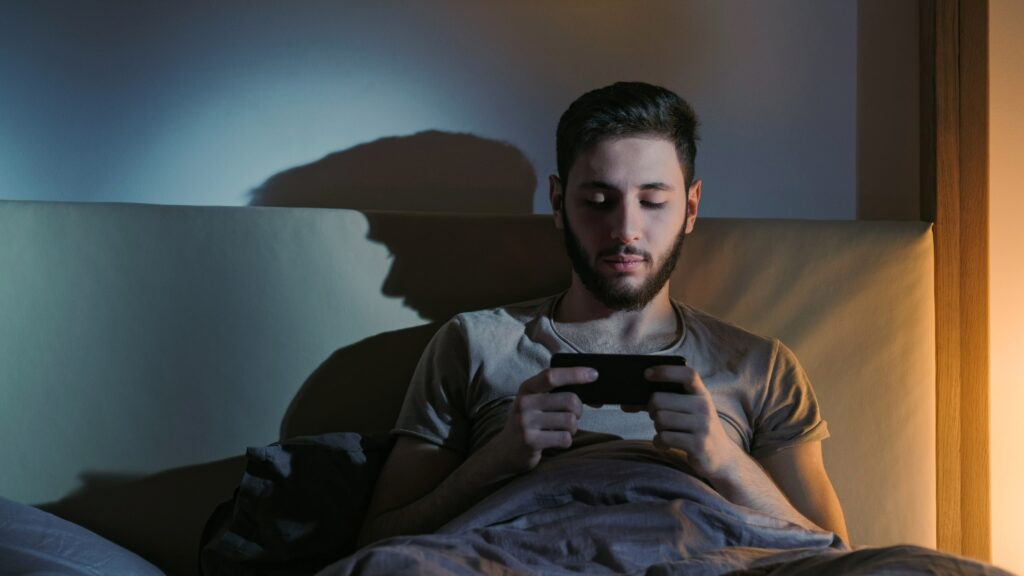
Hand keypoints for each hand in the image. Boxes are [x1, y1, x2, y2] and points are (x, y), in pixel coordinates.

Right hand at [491, 367, 595, 472]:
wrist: (505, 450)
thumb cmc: (529, 422)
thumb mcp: (535, 402)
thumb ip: (557, 394)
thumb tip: (596, 399)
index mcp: (527, 388)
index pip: (552, 376)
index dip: (575, 373)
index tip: (594, 374)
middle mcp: (524, 403)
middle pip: (569, 400)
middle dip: (578, 409)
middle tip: (573, 415)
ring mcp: (525, 423)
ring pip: (570, 421)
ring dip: (572, 428)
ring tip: (561, 430)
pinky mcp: (530, 441)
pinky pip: (565, 438)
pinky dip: (566, 441)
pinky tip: (555, 441)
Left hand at [643, 365, 742, 479]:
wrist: (721, 457)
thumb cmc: (694, 429)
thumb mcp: (685, 411)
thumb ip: (660, 402)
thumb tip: (625, 405)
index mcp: (701, 394)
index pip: (687, 374)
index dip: (666, 371)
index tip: (647, 374)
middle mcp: (704, 407)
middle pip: (659, 400)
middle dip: (652, 410)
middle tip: (658, 418)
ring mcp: (703, 426)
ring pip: (660, 419)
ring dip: (657, 428)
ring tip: (667, 432)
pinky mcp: (698, 445)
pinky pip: (664, 438)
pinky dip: (659, 442)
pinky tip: (666, 444)